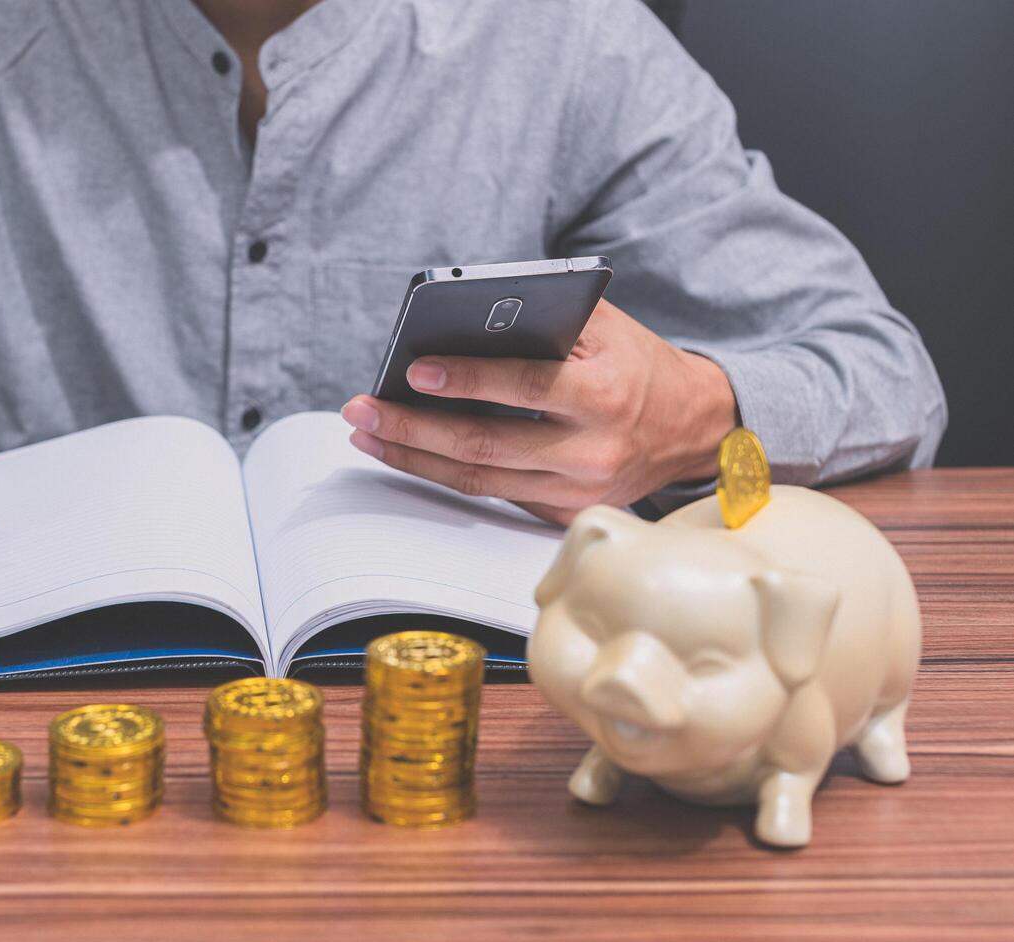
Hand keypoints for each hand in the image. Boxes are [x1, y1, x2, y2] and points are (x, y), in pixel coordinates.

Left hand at [340, 299, 738, 524]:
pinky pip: (493, 495)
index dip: (465, 380)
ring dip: (413, 458)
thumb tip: (462, 315)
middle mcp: (590, 452)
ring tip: (368, 435)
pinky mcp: (563, 513)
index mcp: (604, 396)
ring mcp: (576, 492)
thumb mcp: (603, 326)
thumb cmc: (635, 363)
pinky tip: (408, 454)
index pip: (523, 388)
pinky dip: (444, 475)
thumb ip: (543, 316)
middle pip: (484, 446)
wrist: (692, 426)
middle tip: (361, 411)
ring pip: (479, 481)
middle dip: (412, 428)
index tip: (412, 371)